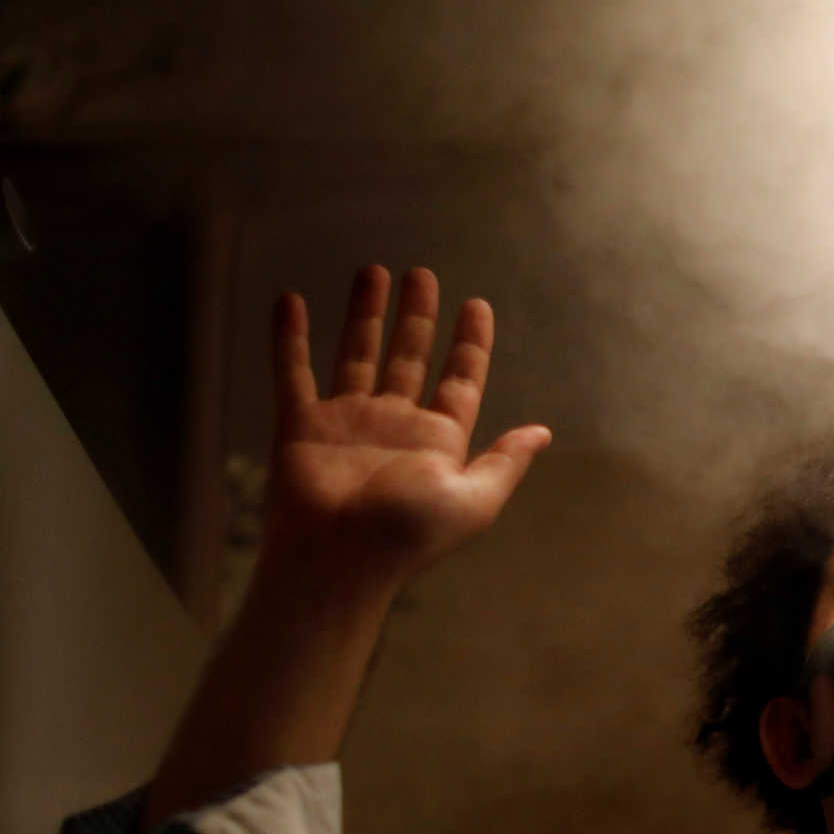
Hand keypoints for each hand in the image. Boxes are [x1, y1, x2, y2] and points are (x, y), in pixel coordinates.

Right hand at [262, 264, 551, 588]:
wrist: (336, 562)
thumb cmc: (407, 536)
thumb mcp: (473, 500)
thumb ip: (505, 462)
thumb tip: (543, 432)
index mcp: (438, 440)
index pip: (460, 380)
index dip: (470, 344)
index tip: (476, 304)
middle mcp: (394, 424)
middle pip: (410, 356)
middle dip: (417, 316)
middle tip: (422, 274)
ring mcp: (347, 422)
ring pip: (357, 354)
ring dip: (365, 314)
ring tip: (374, 271)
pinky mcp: (302, 425)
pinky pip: (293, 372)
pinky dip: (290, 338)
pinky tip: (291, 300)